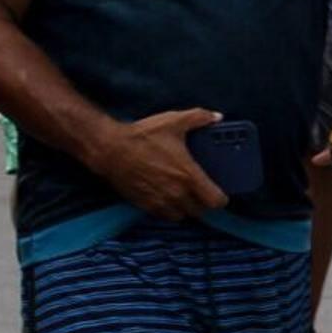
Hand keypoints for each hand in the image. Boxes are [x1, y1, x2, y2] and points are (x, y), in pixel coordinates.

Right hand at [95, 107, 228, 220]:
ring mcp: (159, 201)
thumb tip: (217, 116)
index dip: (221, 199)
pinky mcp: (143, 204)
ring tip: (185, 197)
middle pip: (199, 211)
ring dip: (185, 209)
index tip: (221, 194)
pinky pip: (161, 215)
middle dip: (203, 204)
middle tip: (203, 193)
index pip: (214, 201)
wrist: (111, 149)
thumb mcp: (175, 121)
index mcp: (189, 176)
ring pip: (180, 216)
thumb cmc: (144, 136)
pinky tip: (167, 198)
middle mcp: (176, 193)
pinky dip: (167, 210)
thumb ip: (199, 118)